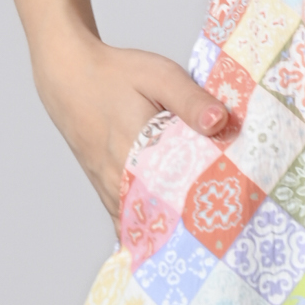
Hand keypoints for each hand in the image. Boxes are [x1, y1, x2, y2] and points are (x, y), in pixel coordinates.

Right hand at [33, 31, 234, 223]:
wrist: (68, 76)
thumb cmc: (116, 74)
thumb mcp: (160, 77)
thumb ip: (191, 101)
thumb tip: (221, 122)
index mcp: (138, 156)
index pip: (181, 197)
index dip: (209, 208)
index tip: (236, 215)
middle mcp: (120, 182)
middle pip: (165, 218)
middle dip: (196, 224)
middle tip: (229, 226)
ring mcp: (110, 190)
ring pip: (146, 224)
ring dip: (172, 228)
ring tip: (206, 230)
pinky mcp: (105, 190)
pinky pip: (129, 220)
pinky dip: (150, 226)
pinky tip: (172, 230)